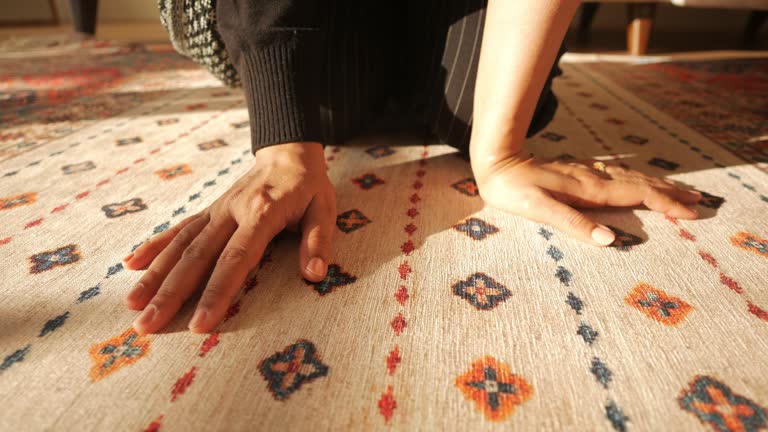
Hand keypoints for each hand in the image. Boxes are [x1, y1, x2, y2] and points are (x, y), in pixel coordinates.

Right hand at [123, 142, 335, 333]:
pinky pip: (178, 229)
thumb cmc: (308, 186)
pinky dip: (153, 246)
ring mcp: (215, 211)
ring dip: (154, 276)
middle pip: (196, 256)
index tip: (199, 324)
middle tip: (147, 325)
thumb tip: (315, 275)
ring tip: (132, 306)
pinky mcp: (208, 210)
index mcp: (261, 213)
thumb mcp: (324, 209)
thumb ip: (318, 242)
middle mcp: (230, 212)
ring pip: (180, 245)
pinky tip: (130, 265)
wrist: (288, 151)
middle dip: (170, 293)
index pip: (235, 259)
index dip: (216, 292)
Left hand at [472, 155, 701, 245]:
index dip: (666, 204)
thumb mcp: (539, 209)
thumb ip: (572, 223)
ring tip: (678, 191)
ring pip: (631, 177)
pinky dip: (636, 180)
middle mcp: (594, 179)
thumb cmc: (514, 190)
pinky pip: (617, 176)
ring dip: (657, 185)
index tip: (692, 214)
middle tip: (699, 202)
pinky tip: (637, 180)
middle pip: (641, 184)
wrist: (496, 162)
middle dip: (671, 194)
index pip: (638, 195)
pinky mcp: (578, 172)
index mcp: (590, 190)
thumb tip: (609, 240)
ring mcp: (587, 173)